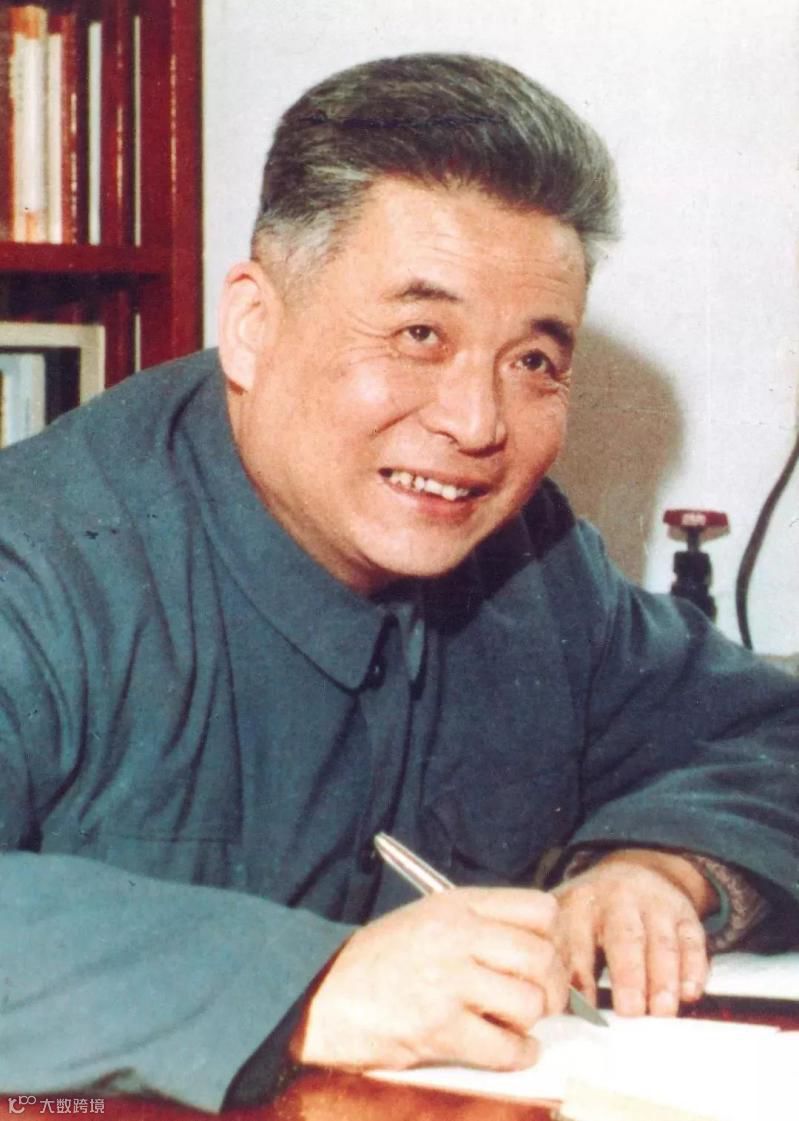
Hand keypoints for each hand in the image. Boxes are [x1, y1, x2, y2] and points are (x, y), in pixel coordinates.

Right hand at [289, 887, 567, 1071]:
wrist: (323, 996)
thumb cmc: (377, 962)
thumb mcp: (427, 920)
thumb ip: (477, 926)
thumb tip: (537, 950)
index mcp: (457, 905)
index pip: (540, 909)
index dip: (556, 938)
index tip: (550, 958)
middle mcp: (458, 936)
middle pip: (542, 957)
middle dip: (554, 987)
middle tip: (546, 1002)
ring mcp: (449, 982)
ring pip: (529, 1003)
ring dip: (531, 1023)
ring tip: (518, 1026)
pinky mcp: (439, 1028)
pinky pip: (504, 1047)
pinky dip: (518, 1056)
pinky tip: (511, 1052)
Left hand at [553, 849, 716, 1016]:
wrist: (634, 871)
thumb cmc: (592, 911)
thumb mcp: (567, 920)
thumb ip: (561, 959)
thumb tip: (556, 1010)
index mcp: (580, 902)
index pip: (577, 940)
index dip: (580, 976)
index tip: (585, 1009)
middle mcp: (618, 899)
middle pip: (624, 938)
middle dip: (628, 976)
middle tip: (630, 1011)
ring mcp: (654, 904)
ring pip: (662, 942)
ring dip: (663, 978)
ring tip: (662, 1011)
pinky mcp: (684, 914)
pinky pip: (693, 941)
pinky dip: (694, 968)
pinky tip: (689, 993)